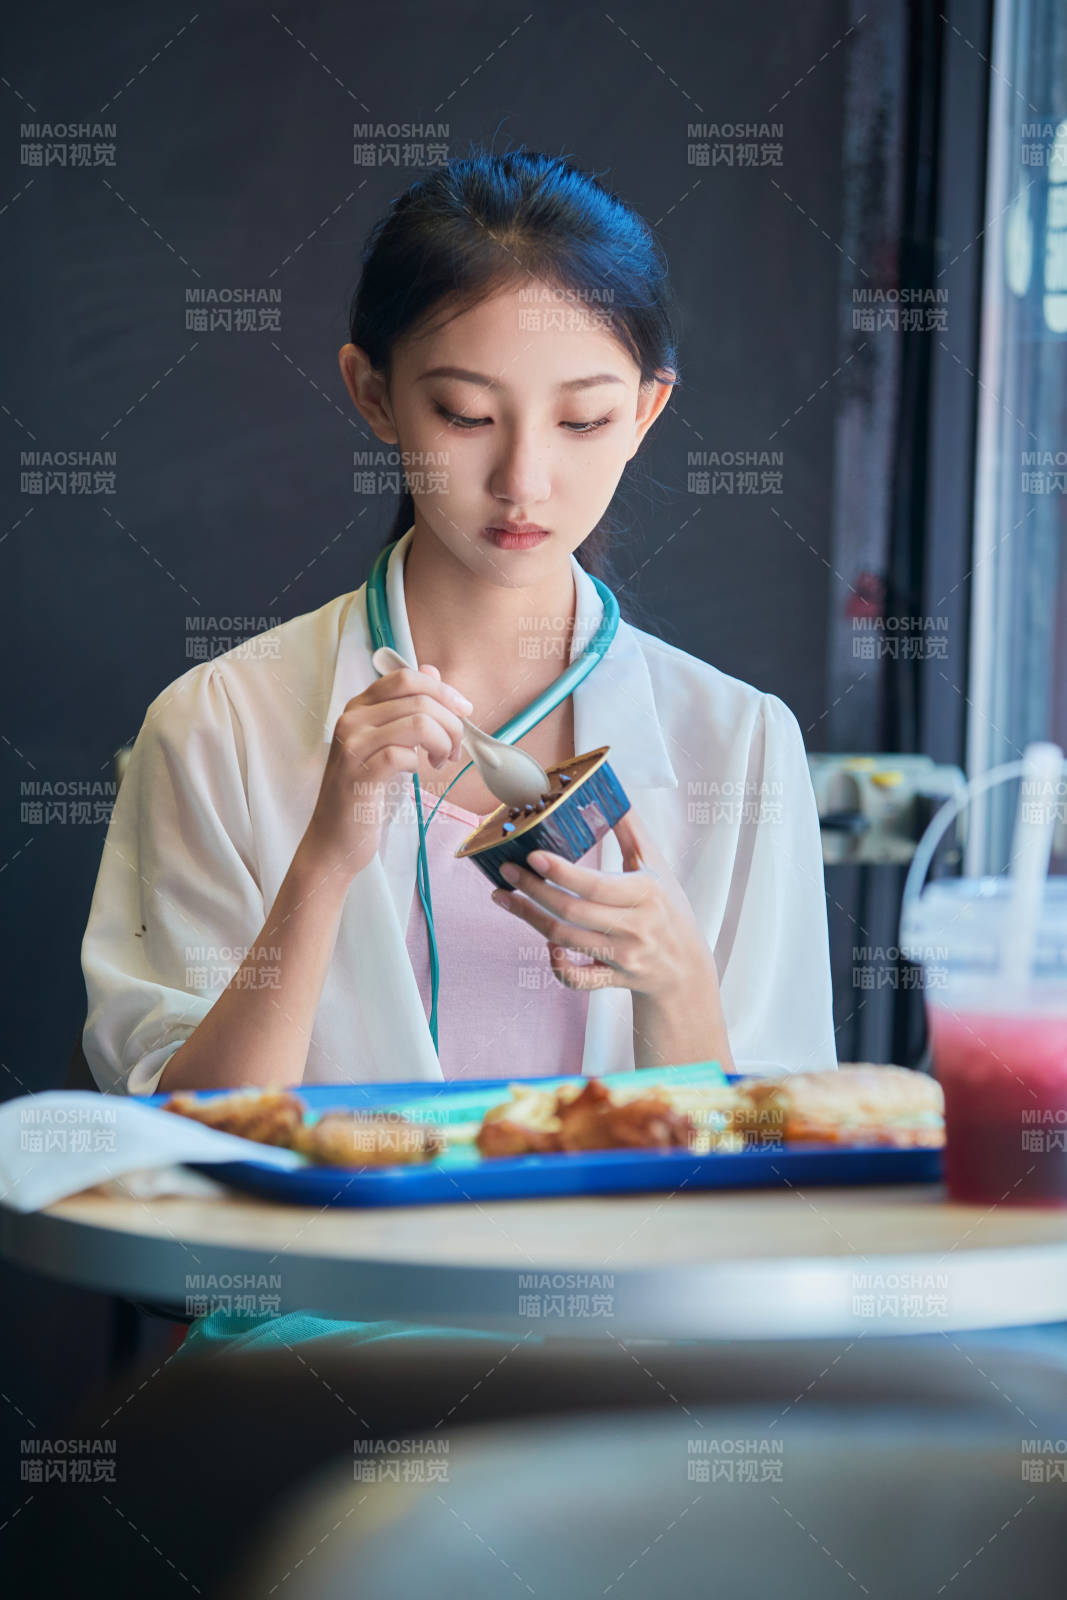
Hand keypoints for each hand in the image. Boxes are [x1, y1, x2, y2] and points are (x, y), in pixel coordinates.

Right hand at [301, 662, 472, 881]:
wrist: (335, 838)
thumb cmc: (366, 792)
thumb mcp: (389, 742)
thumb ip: (408, 707)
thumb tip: (432, 672)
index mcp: (359, 707)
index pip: (406, 678)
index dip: (443, 690)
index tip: (464, 711)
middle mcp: (351, 719)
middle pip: (419, 698)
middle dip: (451, 722)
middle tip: (453, 749)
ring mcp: (352, 746)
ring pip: (418, 722)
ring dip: (443, 742)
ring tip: (440, 762)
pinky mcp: (358, 773)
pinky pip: (405, 754)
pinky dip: (422, 763)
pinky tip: (419, 773)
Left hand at [489, 803, 716, 1000]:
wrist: (686, 968)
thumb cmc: (668, 908)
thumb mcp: (657, 867)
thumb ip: (632, 831)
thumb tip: (611, 793)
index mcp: (646, 893)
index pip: (596, 884)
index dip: (562, 872)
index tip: (533, 855)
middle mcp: (635, 927)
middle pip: (572, 911)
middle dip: (533, 890)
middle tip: (507, 870)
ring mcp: (623, 956)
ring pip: (566, 940)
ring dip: (529, 918)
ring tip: (503, 896)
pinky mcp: (613, 979)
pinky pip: (577, 980)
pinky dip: (557, 966)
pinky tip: (544, 944)